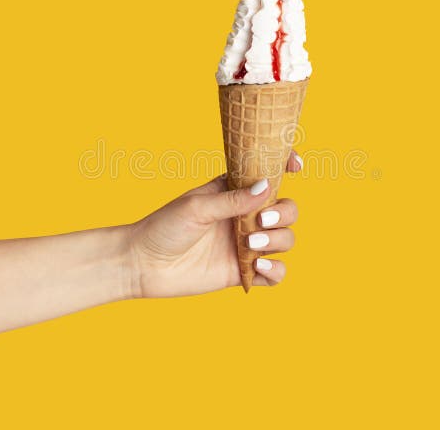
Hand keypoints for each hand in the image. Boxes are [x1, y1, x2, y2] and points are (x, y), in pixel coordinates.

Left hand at [126, 152, 302, 297]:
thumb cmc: (164, 227)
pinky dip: (275, 270)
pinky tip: (258, 266)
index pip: (268, 175)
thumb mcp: (197, 207)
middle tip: (261, 220)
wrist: (143, 264)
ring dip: (277, 241)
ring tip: (250, 244)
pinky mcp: (242, 272)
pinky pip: (275, 273)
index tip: (296, 166)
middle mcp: (245, 217)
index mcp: (234, 192)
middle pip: (287, 210)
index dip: (286, 166)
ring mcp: (246, 245)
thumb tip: (267, 186)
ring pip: (285, 240)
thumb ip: (233, 200)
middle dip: (283, 214)